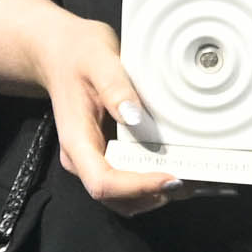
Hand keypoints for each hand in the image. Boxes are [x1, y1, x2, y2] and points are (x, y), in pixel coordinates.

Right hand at [0, 0, 174, 214]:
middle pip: (115, 198)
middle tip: (193, 180)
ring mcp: (93, 160)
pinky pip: (127, 182)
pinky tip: (177, 169)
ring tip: (192, 179)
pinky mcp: (106, 155)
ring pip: (123, 198)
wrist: (58, 53)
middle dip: (153, 195)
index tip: (170, 177)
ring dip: (155, 195)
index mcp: (76, 140)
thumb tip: (134, 116)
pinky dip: (152, 185)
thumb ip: (115, 86)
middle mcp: (82, 159)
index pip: (102, 182)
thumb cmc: (76, 53)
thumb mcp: (97, 58)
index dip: (137, 187)